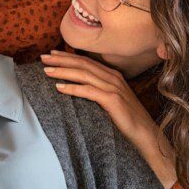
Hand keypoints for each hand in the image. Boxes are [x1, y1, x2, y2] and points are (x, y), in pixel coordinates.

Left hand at [42, 50, 176, 188]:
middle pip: (82, 63)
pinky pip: (88, 91)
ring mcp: (113, 87)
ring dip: (63, 71)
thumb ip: (98, 91)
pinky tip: (59, 88)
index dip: (67, 56)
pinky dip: (72, 88)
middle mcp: (112, 78)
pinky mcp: (113, 100)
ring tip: (46, 71)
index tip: (51, 54)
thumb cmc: (126, 120)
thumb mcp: (111, 101)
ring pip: (83, 74)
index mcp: (112, 75)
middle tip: (43, 58)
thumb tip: (77, 88)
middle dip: (61, 59)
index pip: (86, 61)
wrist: (145, 134)